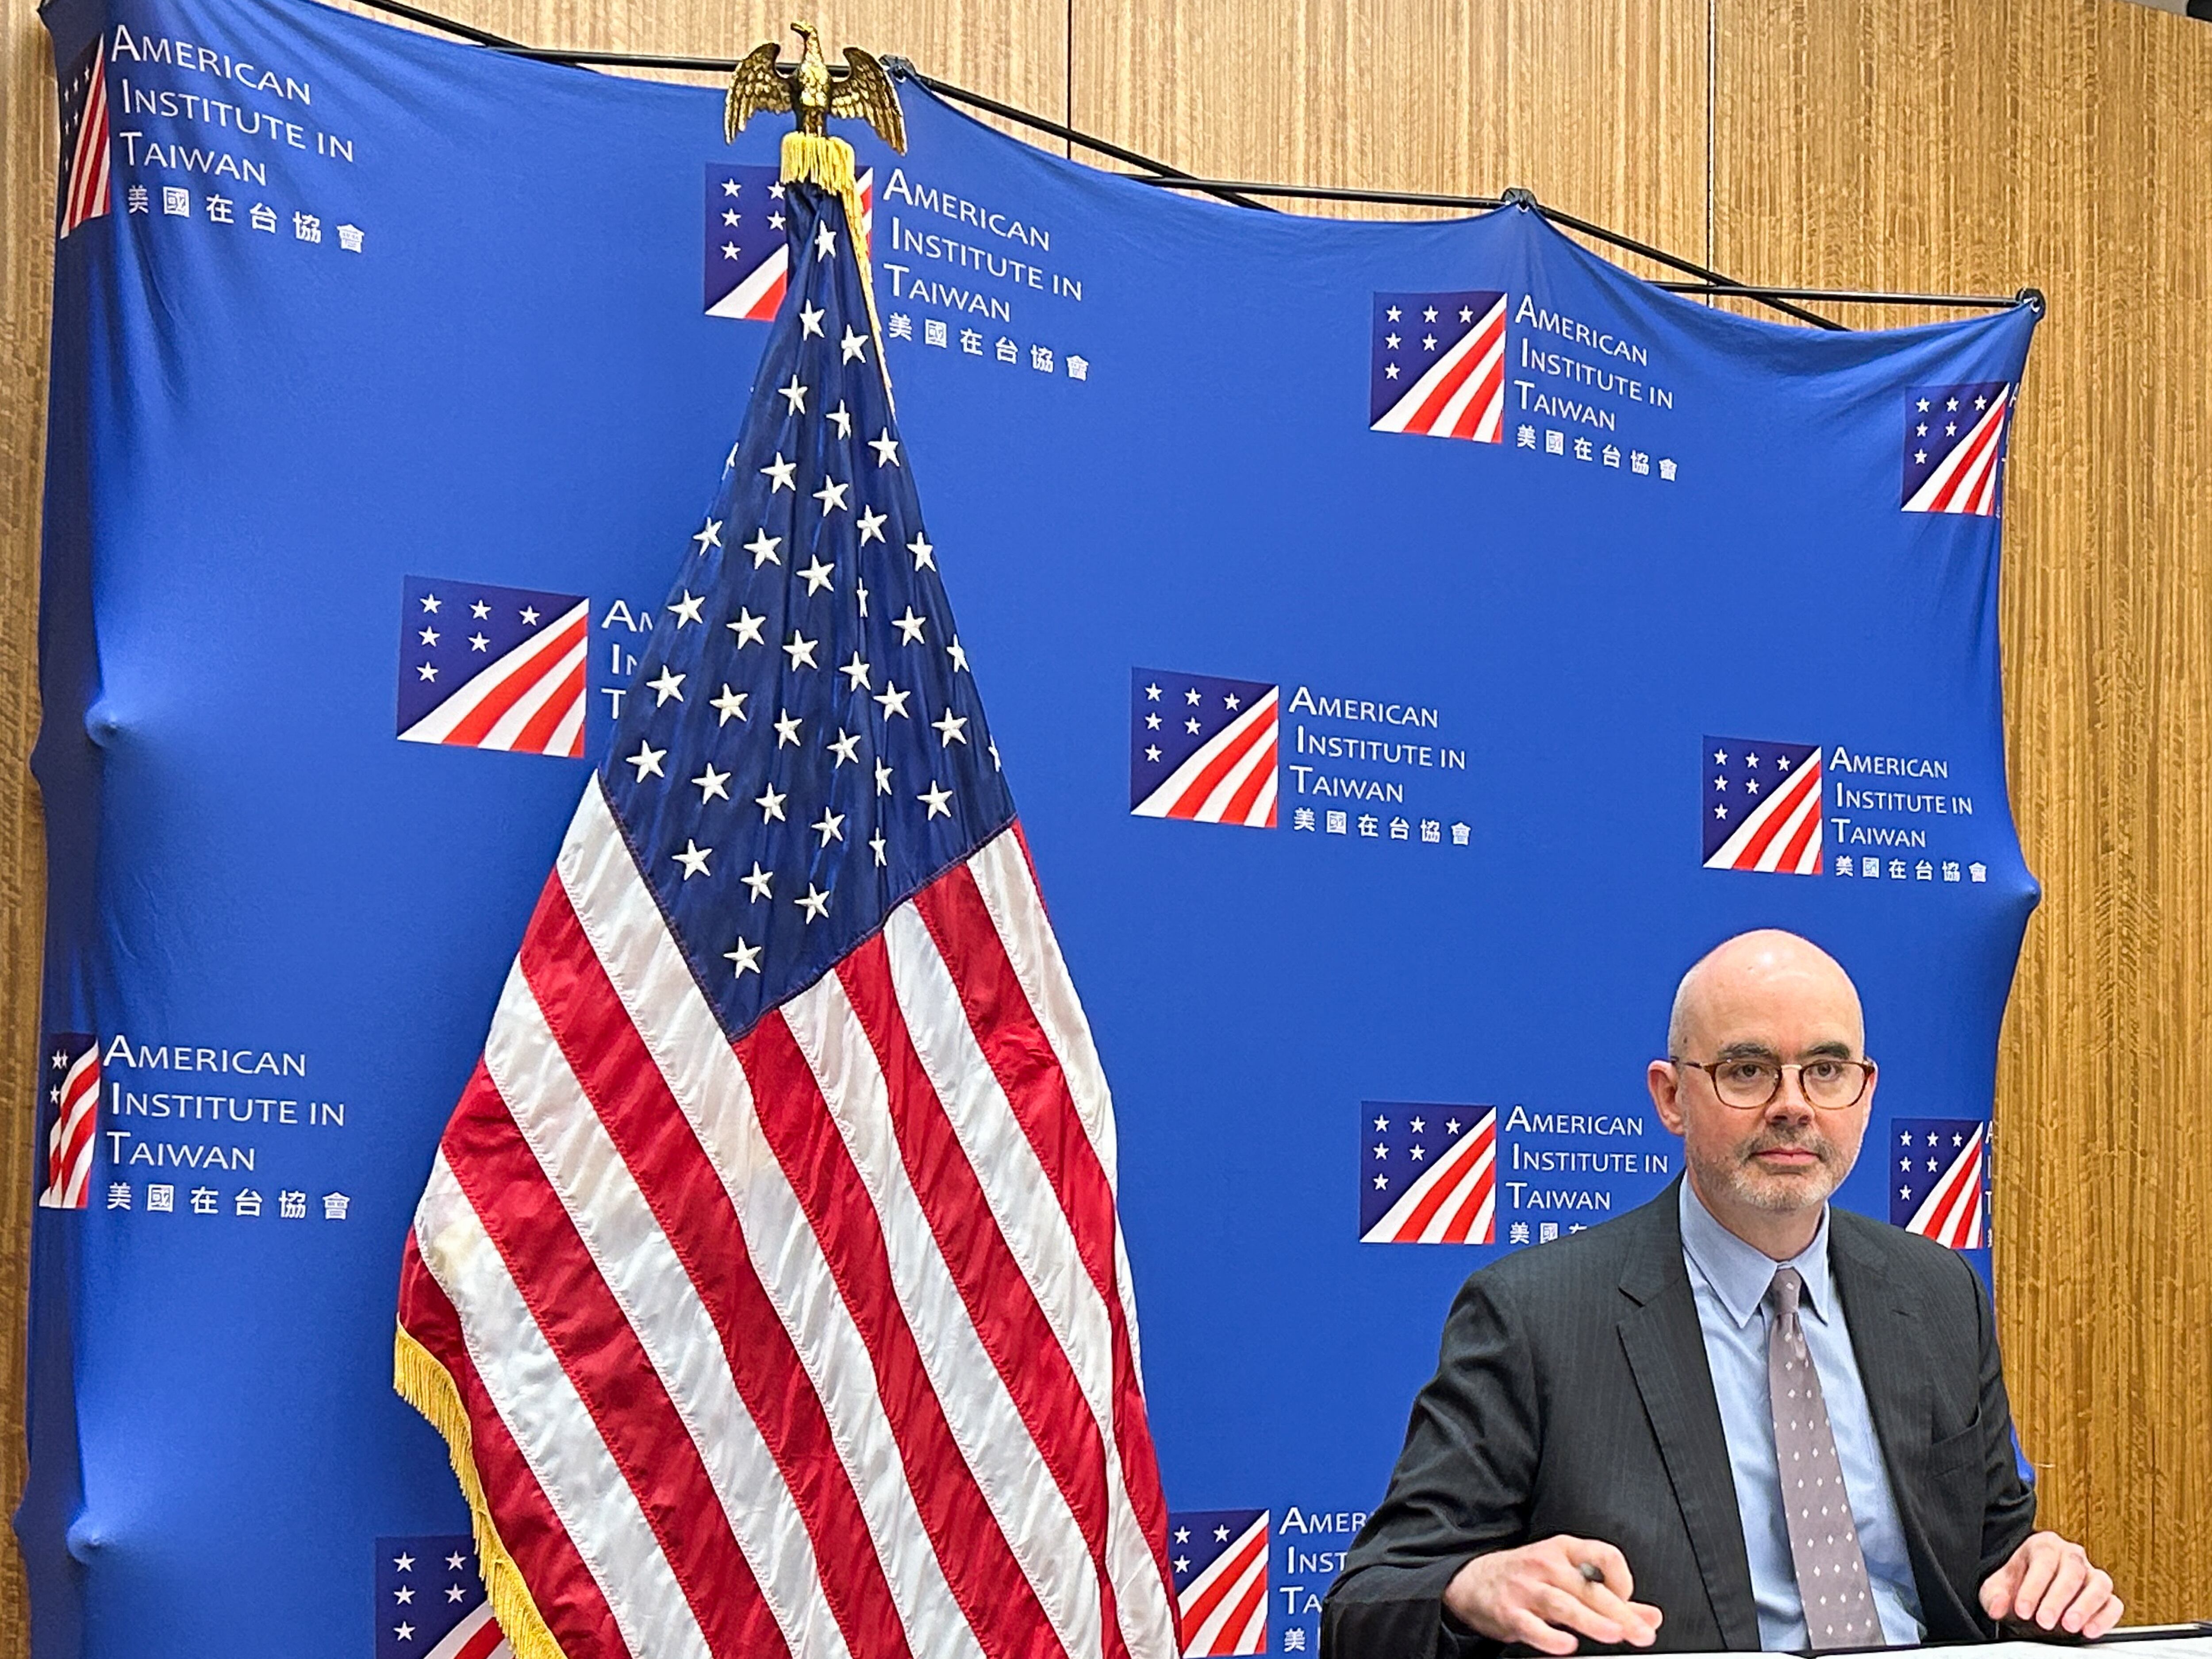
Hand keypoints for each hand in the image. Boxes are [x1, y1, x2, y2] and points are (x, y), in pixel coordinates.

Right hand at [1443, 1536, 1663, 1654]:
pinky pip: (1530, 1625)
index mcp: (1564, 1551)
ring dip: (1590, 1619)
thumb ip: (1611, 1597)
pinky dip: (1549, 1636)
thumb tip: (1652, 1617)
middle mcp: (1546, 1565)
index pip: (1603, 1555)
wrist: (1472, 1580)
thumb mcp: (1567, 1577)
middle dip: (1619, 1611)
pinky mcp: (1509, 1611)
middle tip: (1641, 1632)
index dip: (1623, 1577)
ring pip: (1562, 1603)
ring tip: (1614, 1634)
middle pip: (1588, 1587)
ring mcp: (1526, 1588)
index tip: (1630, 1601)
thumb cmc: (1527, 1579)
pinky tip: (1566, 1644)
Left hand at [1979, 1531, 2122, 1637]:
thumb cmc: (2017, 1586)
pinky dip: (2105, 1618)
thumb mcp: (1998, 1587)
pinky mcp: (2106, 1596)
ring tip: (2070, 1626)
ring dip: (2086, 1606)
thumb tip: (1996, 1607)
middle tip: (2044, 1621)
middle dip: (2057, 1598)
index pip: (2043, 1561)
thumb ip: (1994, 1595)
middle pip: (2071, 1571)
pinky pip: (2114, 1604)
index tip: (2022, 1610)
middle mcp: (2071, 1556)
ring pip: (2099, 1584)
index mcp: (2044, 1545)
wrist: (2032, 1594)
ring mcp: (2092, 1574)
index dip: (2033, 1587)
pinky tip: (2090, 1631)